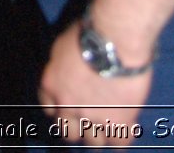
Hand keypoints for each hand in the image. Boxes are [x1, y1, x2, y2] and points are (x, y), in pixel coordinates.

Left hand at [38, 25, 151, 146]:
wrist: (115, 39)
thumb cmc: (87, 32)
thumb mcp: (61, 45)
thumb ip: (60, 66)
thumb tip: (66, 71)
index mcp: (52, 85)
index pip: (49, 108)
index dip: (59, 107)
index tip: (66, 106)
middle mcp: (68, 106)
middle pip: (68, 133)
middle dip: (76, 128)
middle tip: (86, 120)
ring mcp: (93, 118)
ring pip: (93, 142)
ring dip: (99, 135)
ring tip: (107, 127)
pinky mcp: (118, 122)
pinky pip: (119, 144)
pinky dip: (122, 138)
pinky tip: (125, 131)